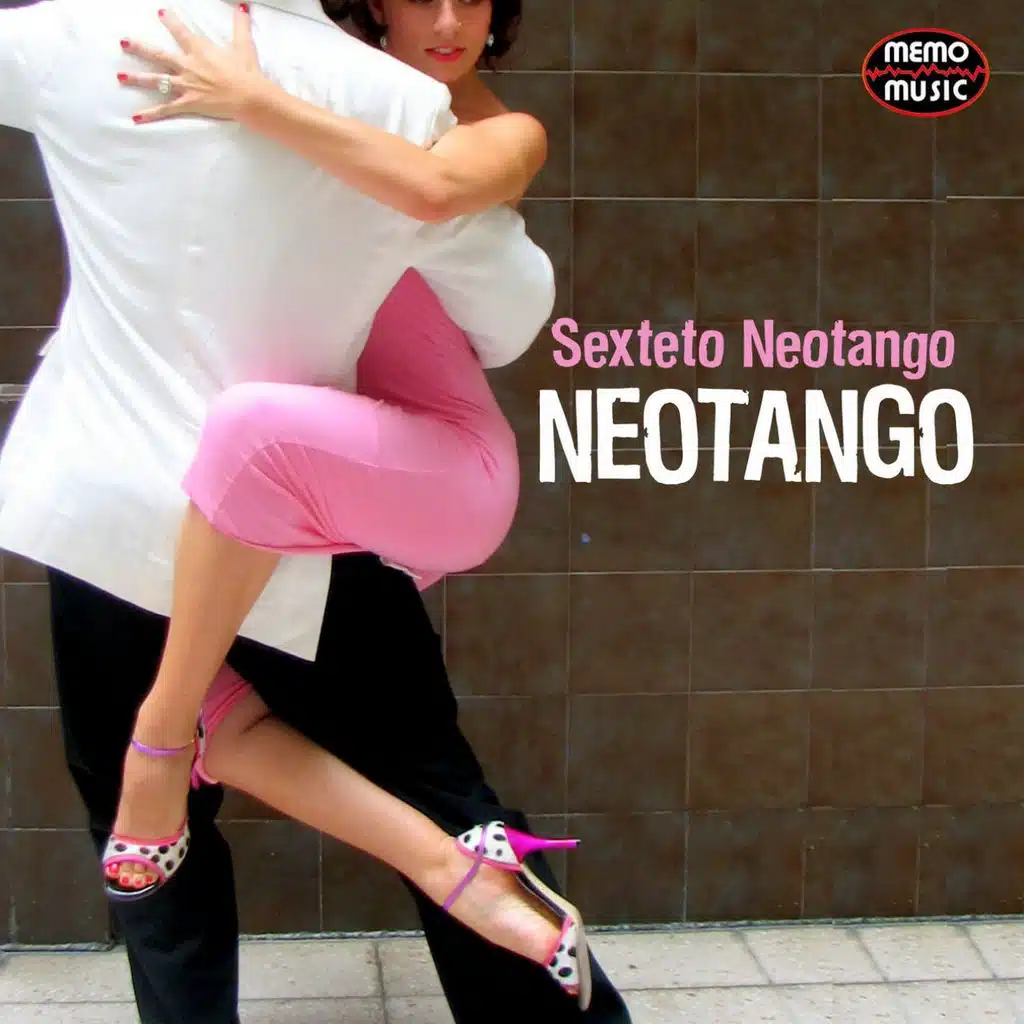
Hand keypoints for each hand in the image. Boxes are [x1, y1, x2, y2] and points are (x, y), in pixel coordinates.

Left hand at [118, 6, 265, 123]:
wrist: (249, 97)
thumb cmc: (247, 73)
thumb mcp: (244, 46)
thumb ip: (240, 26)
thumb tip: (243, 7)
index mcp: (200, 50)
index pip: (180, 32)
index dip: (170, 21)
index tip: (160, 13)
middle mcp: (188, 65)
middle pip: (158, 55)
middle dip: (140, 48)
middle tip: (123, 43)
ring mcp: (186, 85)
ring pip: (157, 81)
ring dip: (137, 79)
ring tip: (120, 76)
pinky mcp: (189, 103)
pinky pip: (166, 110)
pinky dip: (151, 115)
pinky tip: (136, 117)